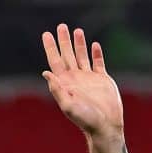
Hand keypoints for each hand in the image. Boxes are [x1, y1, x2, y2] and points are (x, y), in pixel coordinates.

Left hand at [42, 25, 123, 142]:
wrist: (106, 126)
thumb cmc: (86, 119)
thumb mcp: (68, 105)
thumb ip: (57, 89)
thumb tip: (45, 72)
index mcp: (65, 83)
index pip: (55, 61)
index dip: (51, 47)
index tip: (46, 34)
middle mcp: (76, 78)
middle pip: (67, 55)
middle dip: (64, 41)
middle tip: (61, 26)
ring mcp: (89, 78)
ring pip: (82, 56)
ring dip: (79, 43)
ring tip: (77, 30)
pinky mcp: (102, 79)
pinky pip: (98, 62)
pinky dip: (96, 53)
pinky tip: (94, 44)